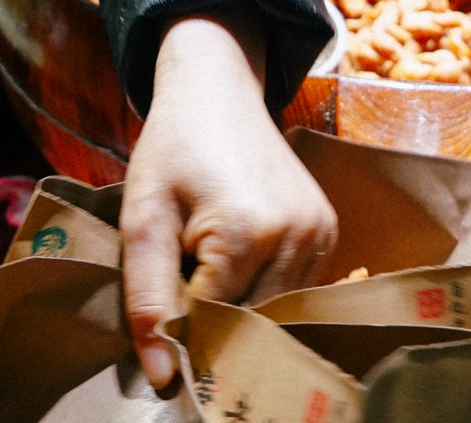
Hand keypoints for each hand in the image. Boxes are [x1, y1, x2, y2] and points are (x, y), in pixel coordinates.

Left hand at [119, 13, 337, 389]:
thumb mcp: (143, 218)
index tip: (158, 311)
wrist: (216, 90)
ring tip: (206, 265)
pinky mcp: (328, 230)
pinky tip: (234, 258)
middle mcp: (297, 237)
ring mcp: (320, 234)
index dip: (180, 327)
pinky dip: (262, 289)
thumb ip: (148, 299)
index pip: (213, 324)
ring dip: (239, 306)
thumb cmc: (171, 149)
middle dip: (212, 322)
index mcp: (248, 233)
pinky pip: (294, 290)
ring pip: (274, 313)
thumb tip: (163, 380)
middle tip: (181, 287)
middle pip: (250, 324)